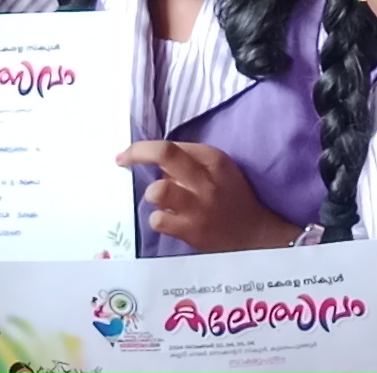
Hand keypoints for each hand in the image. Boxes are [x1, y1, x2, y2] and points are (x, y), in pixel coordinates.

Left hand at [118, 140, 295, 252]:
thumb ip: (190, 162)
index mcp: (213, 160)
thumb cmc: (232, 197)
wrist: (255, 233)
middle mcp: (205, 180)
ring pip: (157, 190)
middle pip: (164, 155)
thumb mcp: (218, 170)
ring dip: (154, 195)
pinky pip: (159, 220)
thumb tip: (154, 163)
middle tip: (121, 160)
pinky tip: (170, 221)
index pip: (171, 145)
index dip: (143, 148)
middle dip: (137, 154)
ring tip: (163, 202)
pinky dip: (159, 219)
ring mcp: (199, 207)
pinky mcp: (192, 231)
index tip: (128, 153)